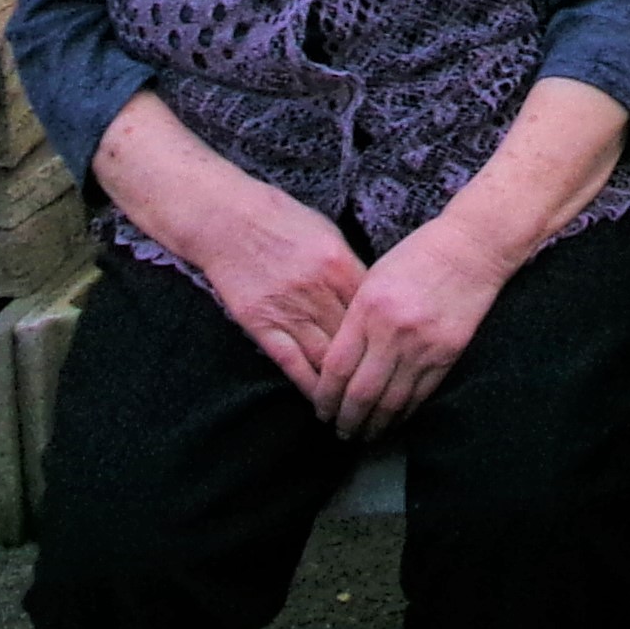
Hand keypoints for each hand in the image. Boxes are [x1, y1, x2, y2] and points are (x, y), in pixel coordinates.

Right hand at [153, 165, 369, 411]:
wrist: (227, 219)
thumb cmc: (281, 220)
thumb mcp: (328, 233)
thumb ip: (350, 267)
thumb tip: (373, 298)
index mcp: (340, 265)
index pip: (376, 313)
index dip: (390, 338)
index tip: (402, 356)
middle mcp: (319, 292)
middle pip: (356, 341)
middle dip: (374, 367)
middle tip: (388, 391)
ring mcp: (290, 311)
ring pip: (327, 359)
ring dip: (344, 387)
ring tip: (359, 408)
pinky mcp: (262, 325)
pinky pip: (292, 363)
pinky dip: (310, 386)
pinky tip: (322, 402)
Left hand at [311, 215, 517, 440]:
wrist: (471, 248)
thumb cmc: (418, 256)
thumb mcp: (373, 278)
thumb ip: (355, 319)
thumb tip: (337, 362)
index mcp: (368, 309)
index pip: (336, 368)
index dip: (325, 397)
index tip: (320, 409)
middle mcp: (392, 332)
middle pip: (360, 393)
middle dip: (346, 419)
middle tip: (339, 432)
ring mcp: (423, 346)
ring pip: (391, 402)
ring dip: (374, 425)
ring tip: (364, 435)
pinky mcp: (447, 355)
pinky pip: (420, 395)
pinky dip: (403, 414)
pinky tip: (394, 421)